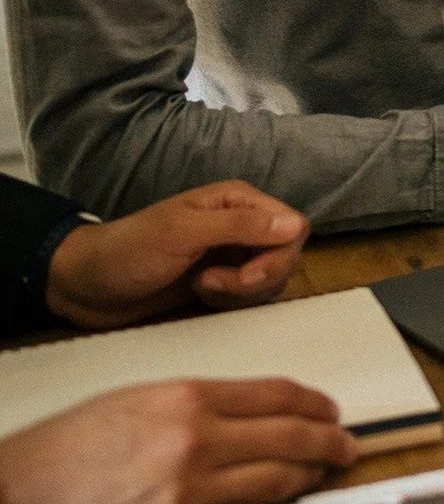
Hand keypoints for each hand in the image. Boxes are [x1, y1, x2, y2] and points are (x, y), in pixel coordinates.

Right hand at [0, 378, 355, 503]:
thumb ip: (201, 405)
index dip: (315, 404)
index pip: (279, 396)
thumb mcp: (138, 401)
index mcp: (186, 399)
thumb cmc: (64, 451)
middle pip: (291, 440)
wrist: (15, 499)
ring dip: (302, 479)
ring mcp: (189, 496)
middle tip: (344, 447)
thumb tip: (255, 413)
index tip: (329, 411)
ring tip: (315, 475)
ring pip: (275, 485)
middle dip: (327, 444)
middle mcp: (195, 444)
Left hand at [45, 182, 307, 329]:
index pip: (293, 225)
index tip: (245, 275)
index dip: (278, 254)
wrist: (86, 286)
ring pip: (272, 278)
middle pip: (287, 254)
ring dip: (241, 292)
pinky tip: (200, 295)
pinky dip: (231, 302)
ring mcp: (233, 254)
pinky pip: (251, 296)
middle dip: (256, 278)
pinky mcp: (222, 281)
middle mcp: (242, 224)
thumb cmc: (127, 251)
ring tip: (200, 286)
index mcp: (237, 201)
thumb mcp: (183, 233)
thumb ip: (240, 226)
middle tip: (211, 283)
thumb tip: (296, 224)